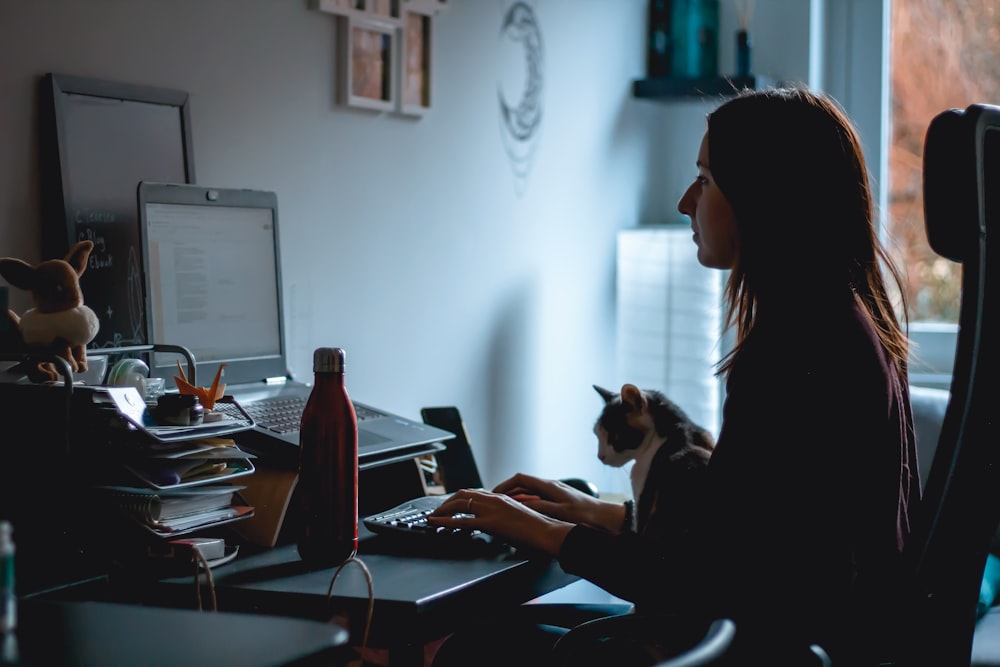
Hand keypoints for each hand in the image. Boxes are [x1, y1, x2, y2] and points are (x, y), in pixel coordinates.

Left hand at [427, 488, 573, 555]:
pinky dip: (446, 521)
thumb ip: (506, 517)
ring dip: (443, 510)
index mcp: (502, 497)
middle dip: (447, 502)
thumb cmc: (538, 529)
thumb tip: (498, 525)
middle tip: (438, 511)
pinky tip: (437, 523)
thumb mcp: (519, 517)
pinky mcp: (490, 523)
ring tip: (434, 517)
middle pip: (463, 494)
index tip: (450, 505)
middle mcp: (495, 499)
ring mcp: (492, 510)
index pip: (474, 493)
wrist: (548, 532)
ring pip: (460, 504)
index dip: (459, 498)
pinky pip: (462, 521)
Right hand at [493, 472, 624, 533]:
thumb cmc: (586, 516)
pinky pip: (538, 499)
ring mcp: (556, 493)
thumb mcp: (559, 512)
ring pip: (530, 493)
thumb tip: (518, 503)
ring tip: (505, 510)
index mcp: (549, 486)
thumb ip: (538, 506)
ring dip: (517, 499)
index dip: (504, 485)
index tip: (493, 494)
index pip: (520, 479)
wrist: (608, 519)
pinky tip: (525, 515)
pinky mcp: (561, 501)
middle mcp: (551, 486)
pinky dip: (527, 505)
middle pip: (523, 485)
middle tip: (494, 504)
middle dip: (507, 493)